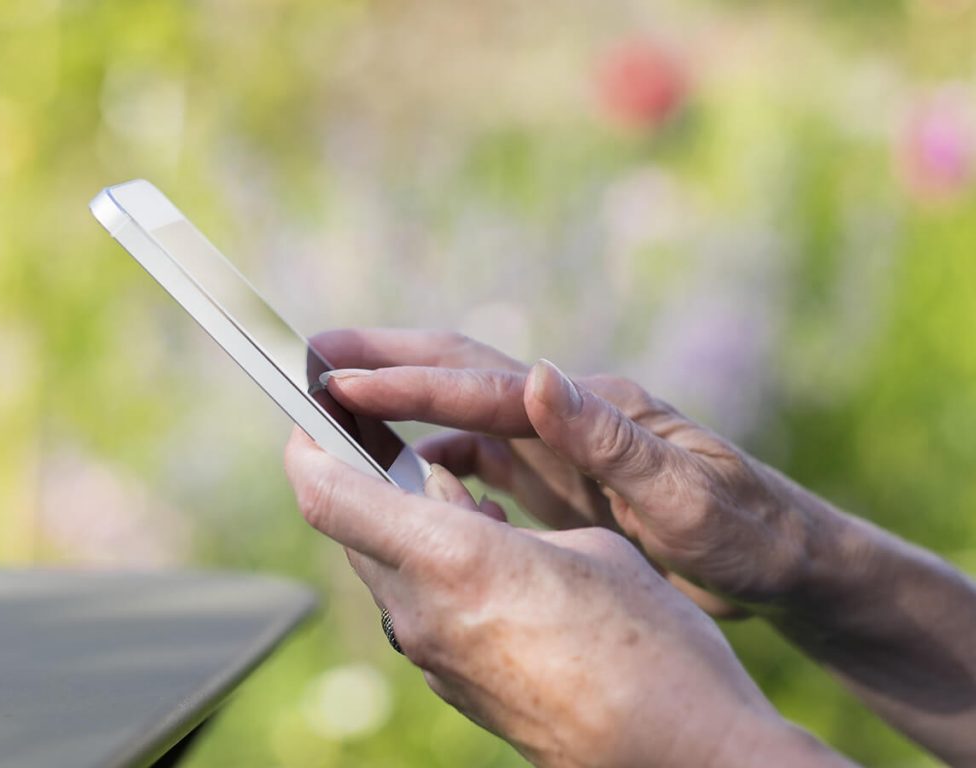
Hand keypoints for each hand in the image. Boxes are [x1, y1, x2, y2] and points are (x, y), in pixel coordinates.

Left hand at [283, 428, 850, 767]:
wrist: (684, 756)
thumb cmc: (655, 644)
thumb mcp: (587, 547)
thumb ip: (504, 523)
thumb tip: (465, 516)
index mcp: (454, 558)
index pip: (328, 494)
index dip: (307, 445)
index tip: (315, 415)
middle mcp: (424, 612)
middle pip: (347, 527)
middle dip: (358, 478)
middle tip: (392, 442)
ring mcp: (434, 659)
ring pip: (381, 568)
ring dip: (398, 524)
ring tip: (460, 499)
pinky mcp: (453, 687)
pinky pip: (414, 608)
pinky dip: (426, 568)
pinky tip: (485, 556)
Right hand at [311, 329, 818, 614]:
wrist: (777, 559)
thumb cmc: (742, 528)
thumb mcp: (684, 491)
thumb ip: (610, 438)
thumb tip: (538, 375)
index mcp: (591, 408)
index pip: (482, 385)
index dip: (407, 381)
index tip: (337, 376)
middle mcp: (566, 414)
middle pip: (461, 372)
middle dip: (385, 360)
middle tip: (311, 353)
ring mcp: (559, 446)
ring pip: (460, 413)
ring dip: (399, 402)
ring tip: (336, 402)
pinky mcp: (558, 480)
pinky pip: (480, 459)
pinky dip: (433, 458)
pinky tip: (406, 470)